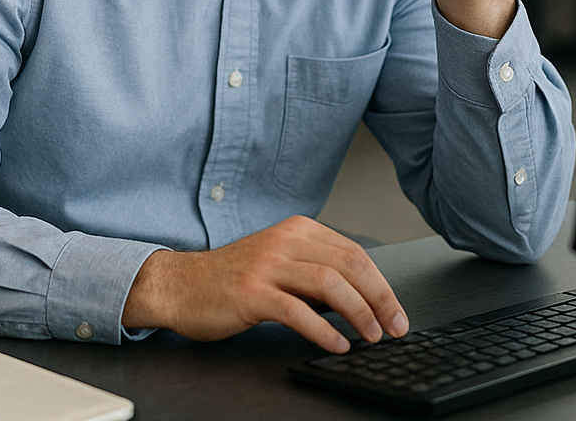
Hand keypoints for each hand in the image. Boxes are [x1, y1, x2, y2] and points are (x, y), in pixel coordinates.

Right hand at [121, 215, 407, 352]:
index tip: (396, 311)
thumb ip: (314, 272)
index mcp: (296, 230)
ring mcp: (267, 265)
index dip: (381, 284)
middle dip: (380, 298)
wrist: (179, 285)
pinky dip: (324, 330)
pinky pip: (297, 310)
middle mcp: (284, 242)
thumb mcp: (279, 262)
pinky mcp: (251, 292)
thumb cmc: (230, 279)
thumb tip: (360, 298)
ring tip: (371, 336)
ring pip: (329, 284)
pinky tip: (337, 345)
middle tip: (395, 327)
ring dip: (359, 313)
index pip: (354, 252)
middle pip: (349, 264)